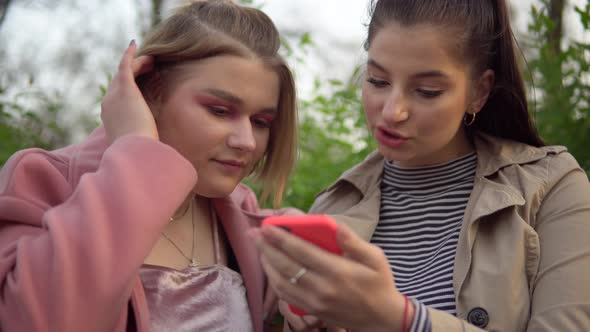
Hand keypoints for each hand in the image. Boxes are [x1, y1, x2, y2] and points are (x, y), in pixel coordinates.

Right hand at [101, 40, 157, 143]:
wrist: (134, 151)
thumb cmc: (140, 152)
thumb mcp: (139, 145)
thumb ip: (142, 140)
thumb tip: (153, 148)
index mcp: (111, 118)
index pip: (117, 99)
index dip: (129, 90)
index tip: (141, 88)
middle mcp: (108, 104)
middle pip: (118, 82)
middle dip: (132, 75)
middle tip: (148, 69)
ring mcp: (114, 95)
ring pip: (123, 72)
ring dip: (137, 64)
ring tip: (151, 60)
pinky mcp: (124, 87)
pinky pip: (125, 65)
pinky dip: (130, 55)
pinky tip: (134, 44)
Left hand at [254, 224, 408, 331]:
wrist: (381, 318)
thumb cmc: (379, 282)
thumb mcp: (375, 258)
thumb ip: (354, 242)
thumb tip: (336, 226)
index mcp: (338, 272)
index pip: (302, 252)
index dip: (281, 238)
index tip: (267, 225)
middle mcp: (322, 288)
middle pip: (286, 266)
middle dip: (267, 247)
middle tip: (254, 232)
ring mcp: (315, 301)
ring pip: (281, 282)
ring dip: (266, 263)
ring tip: (259, 246)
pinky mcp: (312, 310)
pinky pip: (285, 295)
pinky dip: (273, 280)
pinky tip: (270, 267)